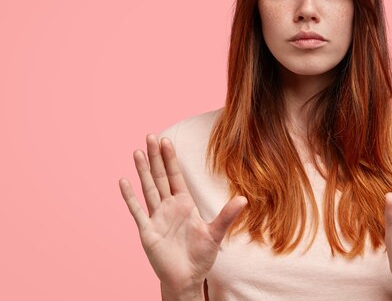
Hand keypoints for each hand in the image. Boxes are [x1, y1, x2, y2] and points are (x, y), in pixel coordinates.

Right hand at [119, 134, 246, 293]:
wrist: (187, 278)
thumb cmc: (200, 256)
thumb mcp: (216, 233)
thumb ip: (227, 215)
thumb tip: (245, 199)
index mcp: (184, 204)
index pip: (175, 176)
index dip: (171, 158)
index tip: (166, 141)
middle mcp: (169, 207)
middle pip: (160, 177)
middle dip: (156, 157)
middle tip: (151, 136)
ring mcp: (157, 218)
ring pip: (148, 189)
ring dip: (143, 171)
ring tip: (137, 152)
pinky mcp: (147, 231)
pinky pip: (137, 211)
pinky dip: (130, 197)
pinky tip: (124, 181)